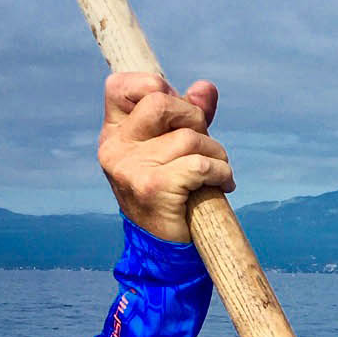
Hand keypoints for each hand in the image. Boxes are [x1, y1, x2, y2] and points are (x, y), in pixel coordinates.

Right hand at [98, 73, 233, 243]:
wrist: (164, 250)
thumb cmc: (173, 196)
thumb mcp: (175, 151)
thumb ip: (188, 117)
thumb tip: (205, 88)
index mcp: (114, 132)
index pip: (121, 86)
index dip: (158, 88)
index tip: (180, 116)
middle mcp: (115, 146)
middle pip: (162, 103)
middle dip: (197, 120)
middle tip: (208, 146)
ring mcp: (130, 167)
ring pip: (189, 138)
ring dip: (217, 154)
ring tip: (219, 173)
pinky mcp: (152, 188)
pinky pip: (199, 165)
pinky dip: (221, 173)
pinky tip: (223, 184)